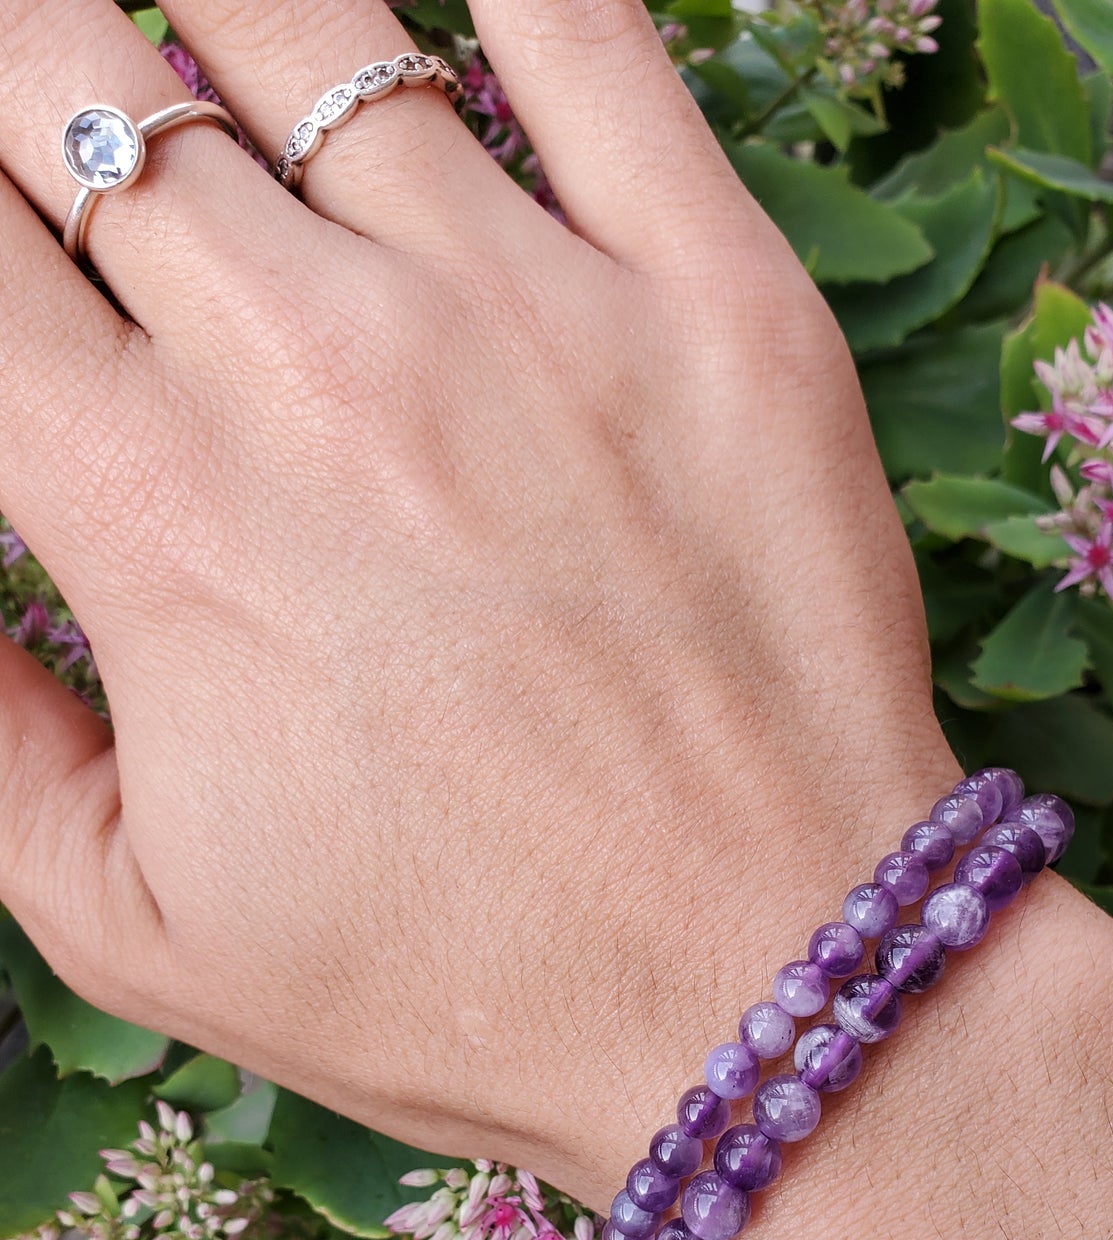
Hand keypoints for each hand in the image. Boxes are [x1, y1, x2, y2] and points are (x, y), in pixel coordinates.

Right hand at [0, 0, 957, 1202]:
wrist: (768, 998)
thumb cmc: (468, 986)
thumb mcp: (140, 927)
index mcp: (155, 513)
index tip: (9, 250)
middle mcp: (321, 368)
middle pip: (82, 78)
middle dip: (43, 90)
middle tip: (84, 153)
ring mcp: (533, 310)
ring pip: (298, 19)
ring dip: (222, 34)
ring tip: (236, 108)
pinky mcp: (718, 300)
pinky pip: (581, 27)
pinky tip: (443, 25)